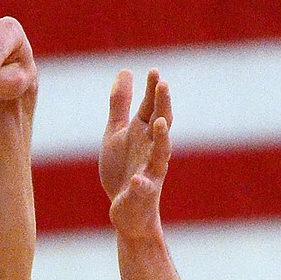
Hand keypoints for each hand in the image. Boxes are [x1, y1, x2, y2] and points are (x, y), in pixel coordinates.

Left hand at [99, 69, 171, 234]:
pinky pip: (143, 188)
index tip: (154, 71)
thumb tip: (126, 70)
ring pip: (161, 153)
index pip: (152, 107)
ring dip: (162, 138)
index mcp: (144, 133)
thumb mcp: (117, 132)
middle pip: (162, 124)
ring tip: (160, 122)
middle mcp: (152, 149)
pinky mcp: (142, 194)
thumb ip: (120, 104)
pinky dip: (140, 184)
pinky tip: (135, 180)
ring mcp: (150, 171)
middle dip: (163, 105)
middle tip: (164, 85)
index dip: (153, 90)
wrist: (126, 209)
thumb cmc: (123, 168)